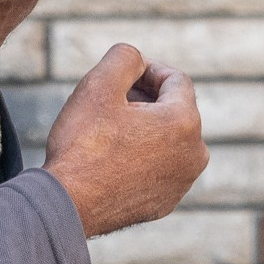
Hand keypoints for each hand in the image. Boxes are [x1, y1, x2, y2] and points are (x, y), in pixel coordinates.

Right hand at [42, 44, 208, 235]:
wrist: (68, 205)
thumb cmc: (82, 145)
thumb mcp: (99, 85)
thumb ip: (125, 57)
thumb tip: (138, 59)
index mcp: (185, 122)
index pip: (175, 79)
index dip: (147, 70)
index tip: (121, 76)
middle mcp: (195, 154)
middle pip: (174, 110)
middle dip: (145, 100)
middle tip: (109, 102)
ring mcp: (182, 182)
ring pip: (167, 140)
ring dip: (144, 128)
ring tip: (108, 131)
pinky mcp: (165, 202)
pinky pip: (159, 168)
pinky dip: (141, 157)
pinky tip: (111, 159)